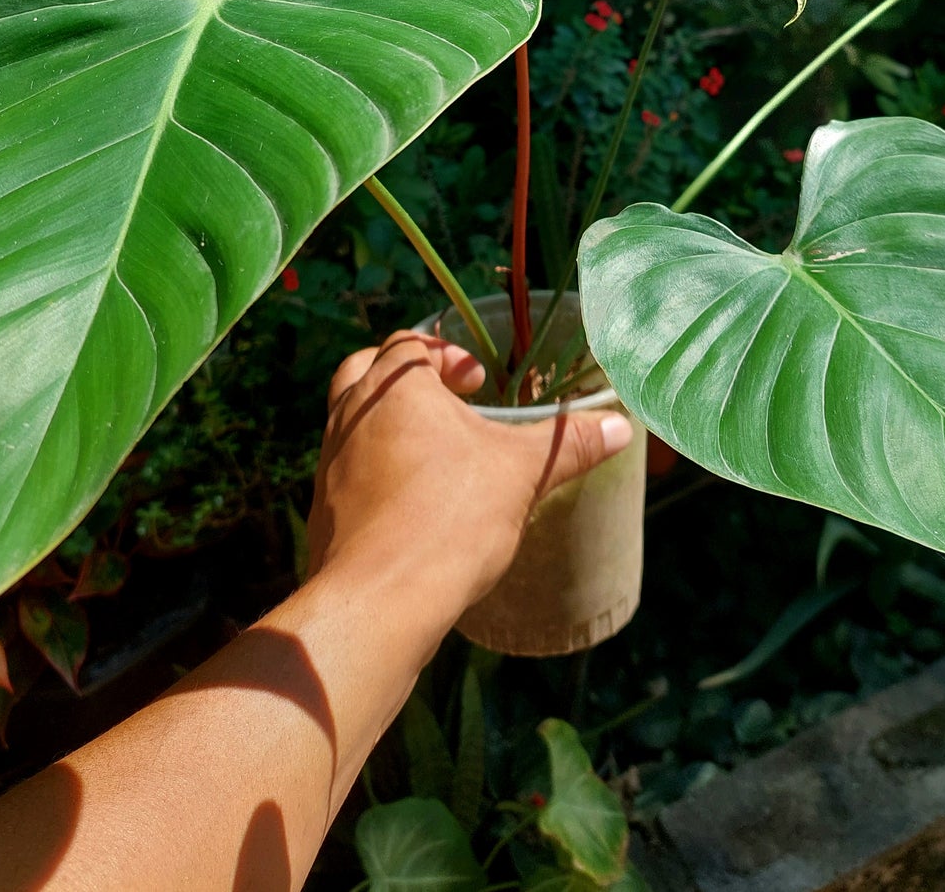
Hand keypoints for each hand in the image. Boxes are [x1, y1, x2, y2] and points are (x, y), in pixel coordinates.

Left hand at [307, 331, 632, 622]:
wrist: (378, 600)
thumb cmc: (449, 519)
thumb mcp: (521, 473)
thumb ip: (568, 444)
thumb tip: (619, 426)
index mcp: (393, 386)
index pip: (410, 344)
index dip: (446, 354)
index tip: (478, 381)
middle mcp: (351, 413)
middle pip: (367, 371)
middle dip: (407, 381)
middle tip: (449, 405)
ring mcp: (331, 461)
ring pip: (353, 422)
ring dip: (390, 425)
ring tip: (437, 456)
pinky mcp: (324, 509)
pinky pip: (349, 471)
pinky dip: (377, 471)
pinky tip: (415, 504)